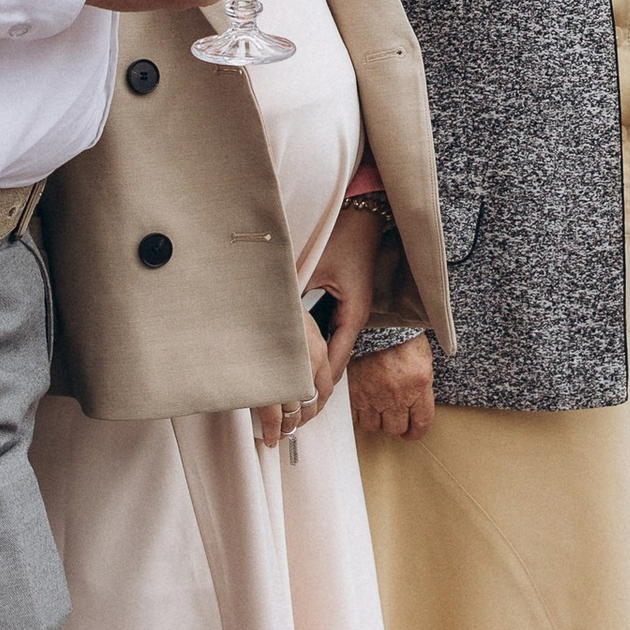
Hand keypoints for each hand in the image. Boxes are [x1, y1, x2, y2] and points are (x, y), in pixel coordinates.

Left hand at [254, 201, 381, 445]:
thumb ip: (292, 296)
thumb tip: (266, 320)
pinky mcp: (344, 305)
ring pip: (332, 353)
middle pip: (334, 365)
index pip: (334, 363)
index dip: (315, 388)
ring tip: (293, 401)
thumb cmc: (340, 236)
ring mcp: (351, 312)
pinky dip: (316, 356)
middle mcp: (355, 318)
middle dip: (315, 391)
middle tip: (291, 417)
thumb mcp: (311, 268)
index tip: (296, 409)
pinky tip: (299, 367)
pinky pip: (331, 337)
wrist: (362, 212)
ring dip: (315, 374)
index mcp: (353, 315)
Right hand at [348, 332, 434, 440]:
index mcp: (419, 384)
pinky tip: (362, 402)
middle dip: (395, 425)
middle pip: (395, 428)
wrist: (372, 321)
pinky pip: (355, 416)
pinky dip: (358, 412)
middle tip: (392, 417)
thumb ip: (421, 386)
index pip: (421, 423)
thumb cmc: (399, 335)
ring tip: (376, 409)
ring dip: (375, 420)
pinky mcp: (353, 391)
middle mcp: (396, 394)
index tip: (410, 433)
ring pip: (373, 425)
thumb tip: (416, 408)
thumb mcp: (422, 358)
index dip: (415, 432)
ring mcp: (373, 394)